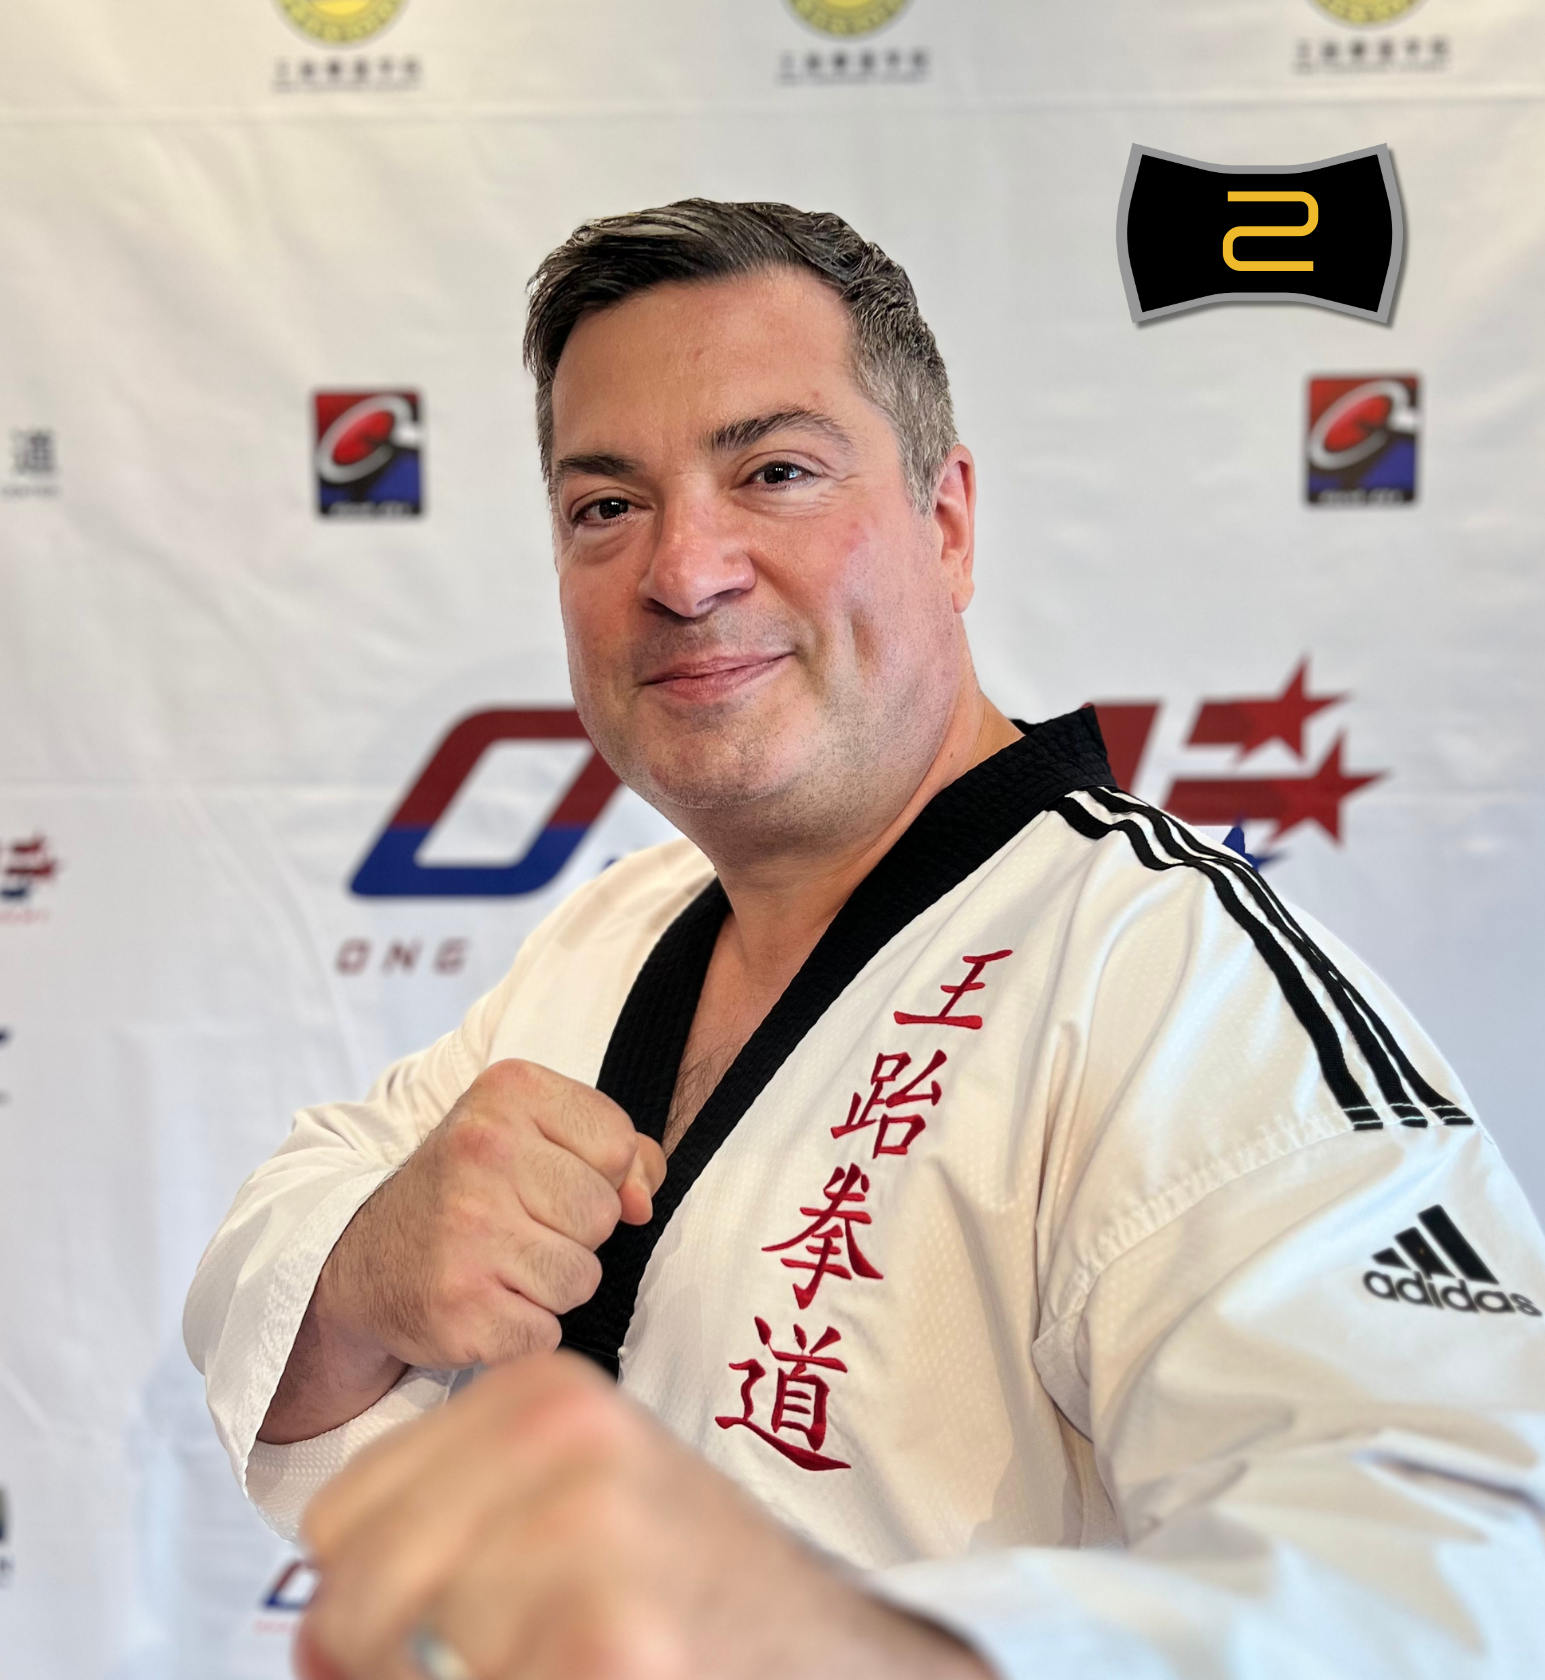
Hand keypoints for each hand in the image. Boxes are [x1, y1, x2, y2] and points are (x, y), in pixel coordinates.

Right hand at [260, 1061, 666, 1442]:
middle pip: (602, 1214)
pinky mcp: (458, 1308)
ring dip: (551, 1286)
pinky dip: (523, 1332)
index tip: (544, 1179)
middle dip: (574, 1233)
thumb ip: (618, 1151)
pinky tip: (485, 1305)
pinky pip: (546, 1334)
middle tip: (517, 1227)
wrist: (360, 1259)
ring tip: (501, 1265)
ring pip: (581, 1278)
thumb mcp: (535, 1135)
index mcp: (508, 1091)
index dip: (597, 1174)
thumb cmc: (470, 1191)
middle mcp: (482, 1150)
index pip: (617, 1143)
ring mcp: (466, 1230)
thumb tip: (642, 1202)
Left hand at [294, 1353, 991, 1679]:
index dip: (363, 1600)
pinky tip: (599, 1671)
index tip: (433, 1632)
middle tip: (501, 1657)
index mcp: (540, 1392)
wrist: (828, 1652)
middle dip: (391, 1662)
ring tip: (568, 1657)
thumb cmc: (682, 1587)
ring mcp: (591, 1534)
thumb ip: (440, 1535)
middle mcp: (562, 1438)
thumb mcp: (563, 1510)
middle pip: (353, 1591)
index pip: (340, 1517)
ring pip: (403, 1661)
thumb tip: (309, 1635)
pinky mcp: (615, 1641)